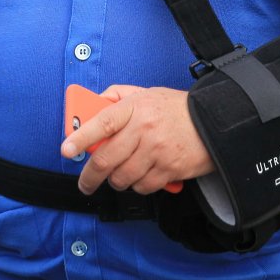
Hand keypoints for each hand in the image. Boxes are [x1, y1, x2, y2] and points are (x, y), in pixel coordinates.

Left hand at [59, 85, 215, 195]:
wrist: (213, 122)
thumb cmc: (175, 109)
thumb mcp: (146, 93)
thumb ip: (118, 96)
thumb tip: (93, 105)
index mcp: (135, 107)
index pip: (102, 122)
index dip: (80, 138)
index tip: (66, 149)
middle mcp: (144, 129)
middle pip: (106, 159)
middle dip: (89, 176)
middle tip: (85, 183)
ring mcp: (156, 151)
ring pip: (122, 177)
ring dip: (116, 182)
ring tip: (118, 176)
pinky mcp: (169, 170)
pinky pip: (142, 187)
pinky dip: (138, 186)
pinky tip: (141, 176)